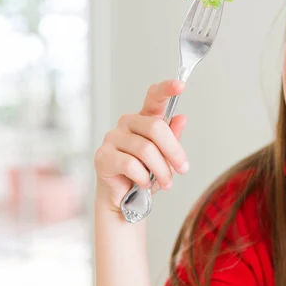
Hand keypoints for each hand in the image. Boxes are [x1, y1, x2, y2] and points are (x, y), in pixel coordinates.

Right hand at [94, 80, 188, 212]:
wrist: (125, 200)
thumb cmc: (144, 173)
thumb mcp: (165, 157)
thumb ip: (172, 138)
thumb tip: (181, 118)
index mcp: (143, 119)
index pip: (153, 98)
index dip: (166, 89)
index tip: (181, 85)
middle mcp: (126, 123)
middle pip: (155, 128)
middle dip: (174, 152)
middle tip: (183, 169)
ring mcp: (112, 138)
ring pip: (145, 149)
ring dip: (161, 170)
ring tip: (166, 182)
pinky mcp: (103, 156)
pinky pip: (130, 164)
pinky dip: (143, 177)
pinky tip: (145, 183)